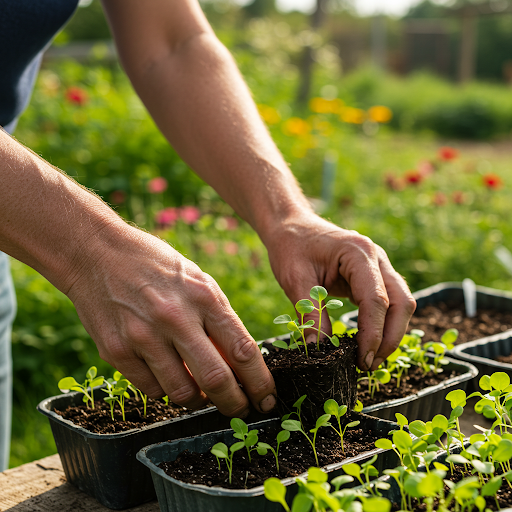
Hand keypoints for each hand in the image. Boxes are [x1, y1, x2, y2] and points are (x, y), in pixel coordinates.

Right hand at [66, 223, 275, 417]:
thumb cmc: (156, 267)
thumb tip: (237, 364)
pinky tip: (168, 379)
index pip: (242, 350)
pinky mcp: (116, 351)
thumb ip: (218, 320)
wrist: (97, 254)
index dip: (260, 382)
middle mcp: (175, 317)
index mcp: (203, 297)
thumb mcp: (197, 281)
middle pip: (216, 379)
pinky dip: (166, 391)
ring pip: (182, 393)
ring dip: (199, 402)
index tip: (267, 399)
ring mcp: (143, 336)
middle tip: (240, 410)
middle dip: (235, 404)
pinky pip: (151, 390)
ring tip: (202, 396)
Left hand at [263, 213, 415, 370]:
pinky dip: (384, 323)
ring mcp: (379, 265)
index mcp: (358, 253)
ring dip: (391, 333)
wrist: (292, 226)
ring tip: (369, 359)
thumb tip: (319, 350)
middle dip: (390, 337)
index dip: (373, 334)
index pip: (377, 300)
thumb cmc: (292, 247)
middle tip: (369, 365)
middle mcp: (377, 257)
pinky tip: (368, 341)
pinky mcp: (375, 275)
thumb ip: (310, 312)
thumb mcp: (294, 279)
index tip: (362, 361)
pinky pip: (390, 301)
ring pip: (402, 303)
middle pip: (402, 302)